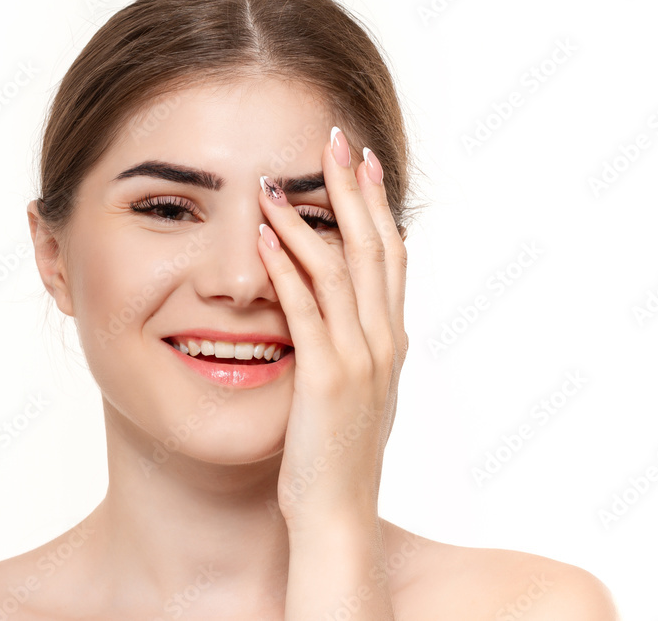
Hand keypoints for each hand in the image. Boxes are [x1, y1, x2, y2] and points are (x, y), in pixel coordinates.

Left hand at [257, 125, 408, 530]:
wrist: (339, 517)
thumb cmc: (339, 460)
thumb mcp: (358, 396)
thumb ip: (358, 352)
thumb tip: (353, 320)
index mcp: (391, 343)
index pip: (392, 258)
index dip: (378, 207)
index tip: (363, 163)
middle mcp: (384, 342)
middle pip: (375, 247)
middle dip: (353, 190)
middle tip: (337, 140)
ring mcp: (359, 359)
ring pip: (342, 268)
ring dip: (311, 217)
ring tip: (282, 176)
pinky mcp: (325, 378)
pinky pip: (305, 308)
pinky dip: (287, 266)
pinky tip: (266, 234)